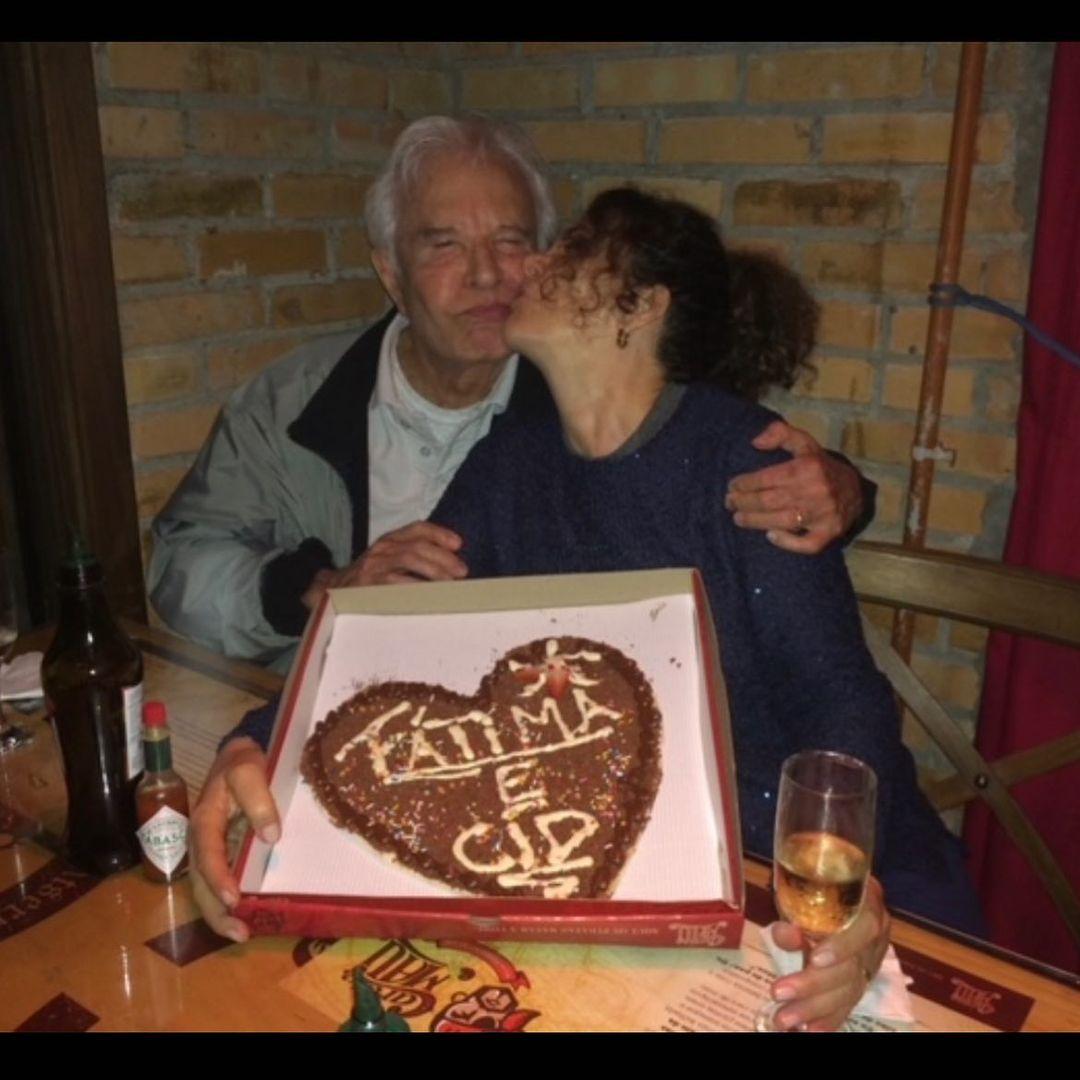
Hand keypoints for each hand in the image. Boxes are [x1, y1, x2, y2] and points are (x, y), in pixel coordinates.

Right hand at [189, 737, 279, 943]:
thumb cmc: (242, 762)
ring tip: (242, 934)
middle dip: (216, 911)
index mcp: (204, 821)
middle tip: (239, 932)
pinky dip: (226, 903)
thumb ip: (258, 799)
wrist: (237, 755)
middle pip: (201, 882)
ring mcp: (208, 849)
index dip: (218, 878)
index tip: (234, 900)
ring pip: (206, 888)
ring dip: (220, 914)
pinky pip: (218, 881)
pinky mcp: (220, 853)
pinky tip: (244, 917)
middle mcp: (200, 841)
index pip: (208, 855)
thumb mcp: (248, 769)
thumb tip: (271, 836)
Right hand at [301, 522, 466, 609]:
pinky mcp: (369, 585)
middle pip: (417, 546)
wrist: (332, 593)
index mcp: (389, 540)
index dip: (439, 533)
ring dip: (434, 572)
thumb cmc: (370, 579)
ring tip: (451, 584)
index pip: (416, 528)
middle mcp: (382, 549)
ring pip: (409, 560)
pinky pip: (397, 584)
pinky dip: (416, 589)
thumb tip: (452, 567)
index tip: (459, 544)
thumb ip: (414, 558)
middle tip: (462, 572)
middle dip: (443, 558)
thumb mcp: (389, 561)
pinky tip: (430, 597)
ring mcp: (374, 566)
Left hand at [725, 420, 862, 553]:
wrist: (856, 490)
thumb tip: (756, 442)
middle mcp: (815, 491)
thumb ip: (781, 433)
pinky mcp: (829, 533)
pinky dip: (787, 542)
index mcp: (807, 468)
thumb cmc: (822, 467)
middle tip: (729, 503)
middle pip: (769, 500)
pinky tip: (770, 536)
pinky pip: (806, 544)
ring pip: (782, 521)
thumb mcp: (805, 444)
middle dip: (744, 502)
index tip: (732, 485)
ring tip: (738, 518)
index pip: (767, 477)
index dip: (745, 483)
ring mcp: (823, 514)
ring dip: (755, 521)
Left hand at [767, 876, 890, 1031]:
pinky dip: (828, 1019)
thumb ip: (795, 913)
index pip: (865, 927)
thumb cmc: (814, 887)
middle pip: (852, 966)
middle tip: (779, 993)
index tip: (814, 958)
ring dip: (815, 1009)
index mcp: (868, 902)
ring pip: (848, 990)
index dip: (842, 945)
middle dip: (814, 985)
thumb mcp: (801, 893)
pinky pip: (848, 1003)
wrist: (834, 894)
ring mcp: (872, 960)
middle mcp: (876, 934)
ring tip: (785, 1018)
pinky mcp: (863, 980)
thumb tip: (788, 934)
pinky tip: (810, 1030)